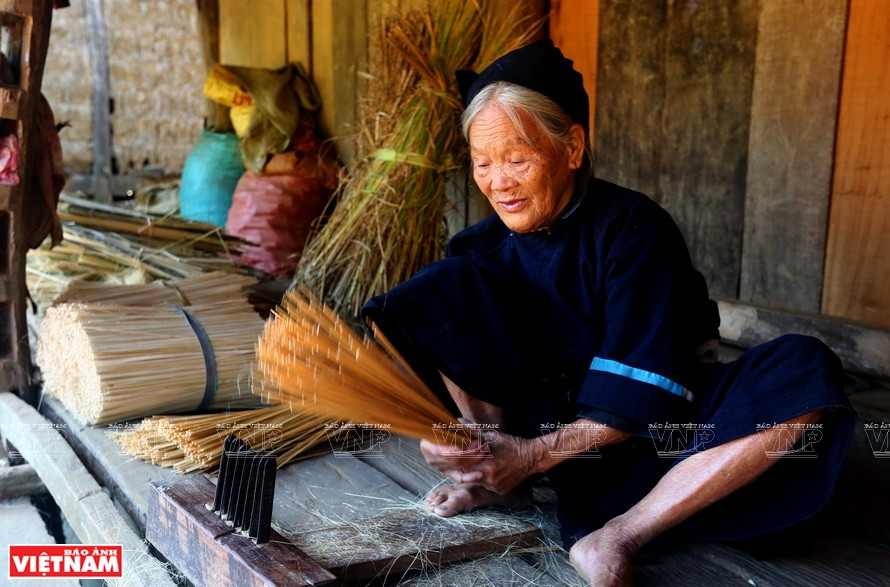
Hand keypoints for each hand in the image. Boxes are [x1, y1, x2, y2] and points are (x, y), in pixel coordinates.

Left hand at [420, 426, 542, 494]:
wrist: (533, 458)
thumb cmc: (512, 444)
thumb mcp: (493, 434)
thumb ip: (474, 430)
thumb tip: (457, 421)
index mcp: (485, 460)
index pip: (462, 462)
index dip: (453, 458)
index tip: (445, 453)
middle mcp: (488, 475)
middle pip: (465, 473)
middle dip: (457, 467)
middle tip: (452, 461)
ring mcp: (493, 485)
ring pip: (474, 481)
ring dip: (470, 474)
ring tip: (474, 464)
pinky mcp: (499, 491)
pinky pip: (484, 486)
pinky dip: (481, 479)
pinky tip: (487, 471)